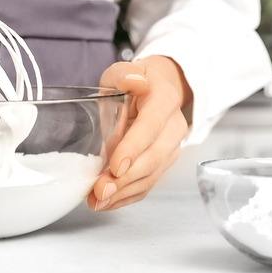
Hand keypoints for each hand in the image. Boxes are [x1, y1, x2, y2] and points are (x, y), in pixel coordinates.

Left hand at [87, 56, 191, 210]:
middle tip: (101, 190)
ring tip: (98, 200)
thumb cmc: (136, 82)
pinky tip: (106, 202)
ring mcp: (170, 148)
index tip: (116, 166)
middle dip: (126, 179)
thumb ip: (124, 74)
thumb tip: (132, 81)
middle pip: (153, 158)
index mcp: (164, 101)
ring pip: (151, 176)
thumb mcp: (124, 70)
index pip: (151, 126)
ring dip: (124, 193)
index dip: (134, 148)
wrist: (158, 90)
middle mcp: (173, 127)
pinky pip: (147, 184)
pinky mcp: (162, 163)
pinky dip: (126, 197)